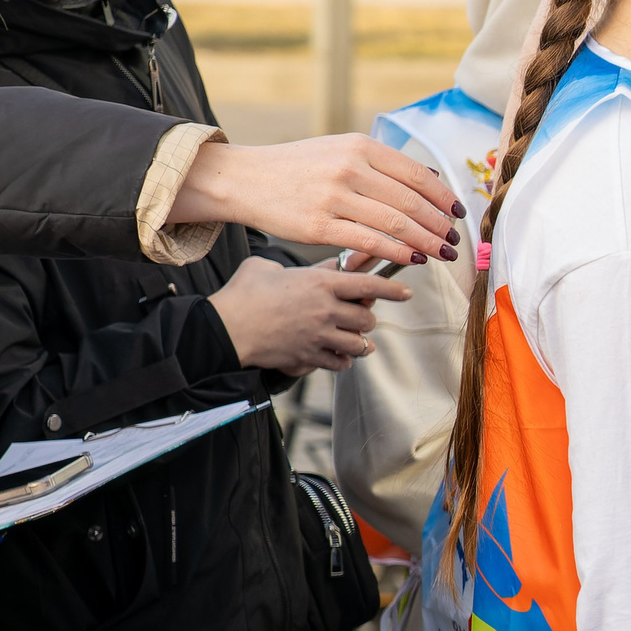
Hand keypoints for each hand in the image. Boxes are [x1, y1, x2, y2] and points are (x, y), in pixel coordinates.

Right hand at [173, 135, 461, 266]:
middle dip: (439, 225)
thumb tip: (432, 180)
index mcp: (359, 146)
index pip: (417, 174)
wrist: (244, 178)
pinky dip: (398, 252)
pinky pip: (370, 242)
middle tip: (454, 240)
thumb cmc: (299, 168)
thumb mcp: (340, 150)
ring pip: (396, 223)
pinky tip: (414, 259)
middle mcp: (349, 168)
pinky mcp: (319, 226)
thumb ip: (382, 164)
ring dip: (426, 242)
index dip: (443, 197)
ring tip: (441, 252)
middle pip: (411, 201)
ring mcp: (334, 197)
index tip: (458, 213)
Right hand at [208, 255, 409, 375]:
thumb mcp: (271, 267)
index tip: (406, 293)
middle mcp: (326, 310)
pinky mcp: (309, 357)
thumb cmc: (244, 292)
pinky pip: (341, 363)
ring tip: (354, 340)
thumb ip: (305, 268)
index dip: (392, 290)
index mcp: (321, 284)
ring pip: (360, 344)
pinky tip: (336, 355)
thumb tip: (328, 267)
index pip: (370, 286)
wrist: (224, 327)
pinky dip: (342, 361)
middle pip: (368, 320)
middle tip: (358, 317)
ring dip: (359, 343)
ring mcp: (319, 336)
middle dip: (366, 320)